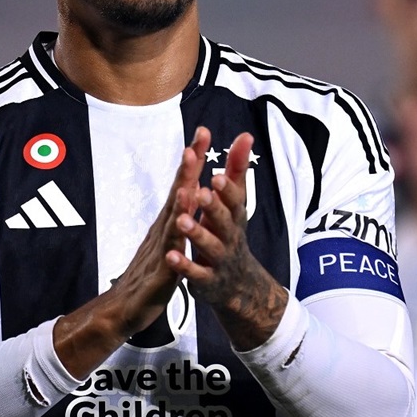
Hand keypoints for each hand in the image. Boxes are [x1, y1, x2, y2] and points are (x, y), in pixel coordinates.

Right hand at [53, 127, 210, 376]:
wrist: (121, 311)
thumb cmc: (145, 277)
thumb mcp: (165, 243)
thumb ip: (175, 218)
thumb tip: (184, 190)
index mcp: (166, 223)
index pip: (181, 185)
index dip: (192, 160)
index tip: (201, 133)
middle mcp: (161, 230)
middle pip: (176, 193)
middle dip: (187, 166)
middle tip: (197, 139)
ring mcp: (159, 250)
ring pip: (172, 220)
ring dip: (181, 197)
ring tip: (191, 175)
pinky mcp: (159, 274)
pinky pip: (169, 255)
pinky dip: (175, 240)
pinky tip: (181, 228)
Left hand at [165, 131, 286, 350]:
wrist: (238, 282)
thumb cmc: (230, 231)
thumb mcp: (235, 202)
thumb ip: (236, 169)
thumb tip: (245, 134)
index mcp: (234, 214)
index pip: (234, 199)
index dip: (226, 188)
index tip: (215, 175)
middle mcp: (230, 235)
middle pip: (224, 220)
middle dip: (213, 206)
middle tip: (202, 192)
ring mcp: (219, 258)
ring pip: (209, 246)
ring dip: (196, 233)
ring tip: (182, 220)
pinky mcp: (206, 279)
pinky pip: (196, 273)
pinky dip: (184, 266)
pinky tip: (171, 256)